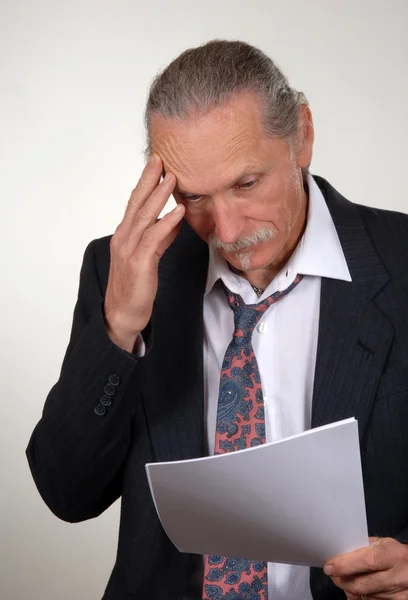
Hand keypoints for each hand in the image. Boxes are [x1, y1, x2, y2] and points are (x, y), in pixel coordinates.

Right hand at [104, 154, 184, 351]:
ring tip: (172, 179)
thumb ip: (160, 238)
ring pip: (144, 217)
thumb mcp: (149, 256)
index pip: (134, 202)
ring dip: (159, 196)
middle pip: (136, 203)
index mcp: (124, 234)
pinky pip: (153, 239)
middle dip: (149, 179)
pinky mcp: (139, 263)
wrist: (123, 313)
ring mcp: (129, 250)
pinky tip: (178, 212)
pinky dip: (166, 224)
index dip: (145, 182)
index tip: (157, 163)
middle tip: (161, 159)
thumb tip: (175, 220)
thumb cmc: (136, 285)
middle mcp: (124, 238)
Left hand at [323, 537, 407, 598]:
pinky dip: (358, 597)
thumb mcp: (383, 543)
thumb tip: (341, 552)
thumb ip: (363, 546)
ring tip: (344, 578)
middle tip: (332, 573)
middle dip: (341, 579)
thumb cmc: (395, 554)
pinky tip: (354, 589)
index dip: (345, 565)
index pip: (367, 561)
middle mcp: (397, 577)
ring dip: (348, 588)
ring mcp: (397, 594)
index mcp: (393, 555)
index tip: (330, 566)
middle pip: (362, 584)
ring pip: (364, 596)